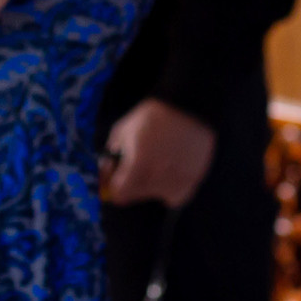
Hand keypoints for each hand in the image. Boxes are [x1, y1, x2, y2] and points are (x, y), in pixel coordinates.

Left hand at [100, 97, 217, 207]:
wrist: (190, 105)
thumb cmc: (153, 115)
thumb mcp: (123, 129)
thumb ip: (110, 154)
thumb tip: (107, 171)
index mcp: (139, 167)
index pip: (120, 195)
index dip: (114, 185)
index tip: (116, 174)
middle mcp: (159, 179)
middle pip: (138, 194)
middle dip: (133, 181)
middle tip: (140, 162)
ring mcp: (179, 182)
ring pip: (157, 194)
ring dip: (153, 182)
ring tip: (159, 160)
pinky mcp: (194, 181)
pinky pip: (176, 193)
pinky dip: (172, 184)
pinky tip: (173, 166)